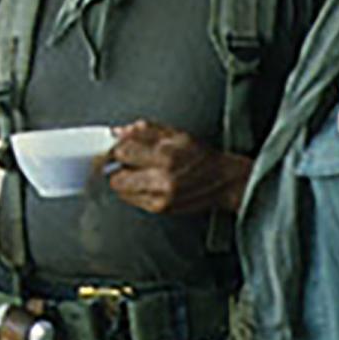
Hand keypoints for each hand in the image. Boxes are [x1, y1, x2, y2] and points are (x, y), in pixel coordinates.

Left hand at [103, 121, 246, 215]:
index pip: (123, 151)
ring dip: (125, 179)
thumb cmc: (200, 156)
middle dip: (118, 166)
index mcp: (166, 154)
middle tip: (128, 161)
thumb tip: (119, 132)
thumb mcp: (175, 134)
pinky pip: (131, 199)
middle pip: (116, 174)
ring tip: (140, 172)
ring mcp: (160, 196)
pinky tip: (147, 183)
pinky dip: (134, 191)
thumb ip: (145, 131)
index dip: (118, 147)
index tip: (120, 146)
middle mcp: (162, 178)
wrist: (221, 181)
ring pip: (121, 189)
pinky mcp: (160, 208)